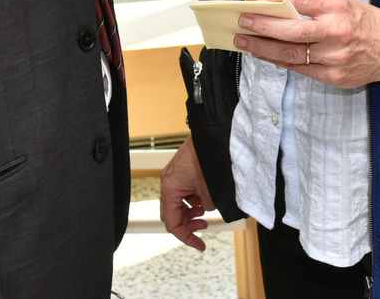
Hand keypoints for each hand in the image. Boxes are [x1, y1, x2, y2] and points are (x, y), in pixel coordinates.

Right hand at [159, 136, 213, 250]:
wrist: (212, 134)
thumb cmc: (208, 159)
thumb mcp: (210, 192)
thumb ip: (206, 207)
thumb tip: (204, 208)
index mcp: (170, 189)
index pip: (172, 223)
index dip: (186, 237)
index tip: (200, 244)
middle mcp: (167, 182)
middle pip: (172, 213)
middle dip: (187, 224)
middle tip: (203, 227)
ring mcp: (173, 174)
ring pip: (177, 202)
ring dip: (190, 211)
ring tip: (204, 212)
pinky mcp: (180, 169)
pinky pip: (182, 191)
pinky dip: (192, 199)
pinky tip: (203, 199)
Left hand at [235, 0, 379, 88]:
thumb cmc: (360, 19)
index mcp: (336, 6)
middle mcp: (336, 32)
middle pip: (293, 31)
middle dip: (263, 25)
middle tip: (242, 21)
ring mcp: (335, 57)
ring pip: (292, 54)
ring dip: (263, 48)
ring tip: (244, 41)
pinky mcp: (334, 77)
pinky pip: (300, 69)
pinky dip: (279, 61)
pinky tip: (264, 54)